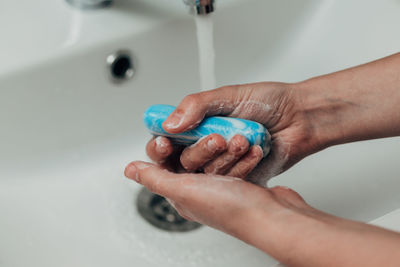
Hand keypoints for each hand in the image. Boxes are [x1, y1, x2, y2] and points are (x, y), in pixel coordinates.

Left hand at [124, 161, 399, 266]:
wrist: (276, 216)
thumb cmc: (234, 210)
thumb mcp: (185, 190)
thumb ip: (155, 179)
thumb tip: (130, 170)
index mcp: (182, 194)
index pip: (167, 164)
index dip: (169, 146)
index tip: (176, 132)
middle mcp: (200, 190)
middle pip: (194, 156)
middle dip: (206, 145)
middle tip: (218, 140)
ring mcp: (223, 184)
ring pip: (217, 154)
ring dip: (228, 146)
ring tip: (240, 143)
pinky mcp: (242, 179)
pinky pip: (238, 157)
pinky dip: (243, 152)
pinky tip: (251, 148)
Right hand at [146, 82, 319, 184]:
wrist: (300, 118)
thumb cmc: (268, 102)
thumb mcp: (228, 96)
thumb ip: (196, 106)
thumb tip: (169, 124)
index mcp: (197, 124)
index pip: (166, 139)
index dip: (160, 144)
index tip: (165, 143)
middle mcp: (206, 145)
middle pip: (181, 162)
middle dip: (199, 151)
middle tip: (216, 138)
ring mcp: (222, 162)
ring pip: (205, 174)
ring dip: (224, 157)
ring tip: (243, 140)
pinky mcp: (238, 177)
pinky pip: (229, 182)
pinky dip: (241, 167)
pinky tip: (255, 151)